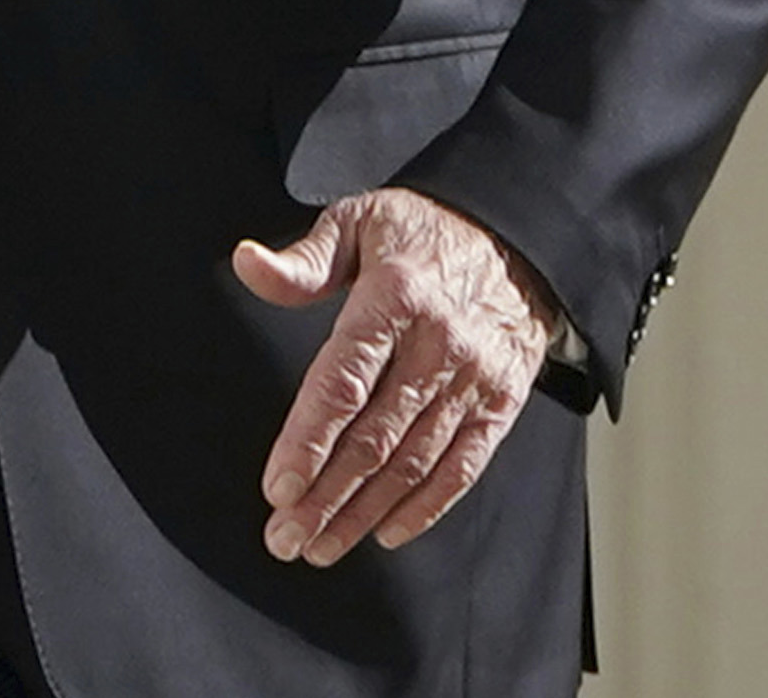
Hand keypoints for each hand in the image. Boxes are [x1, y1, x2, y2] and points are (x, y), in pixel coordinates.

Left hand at [230, 187, 559, 564]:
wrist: (519, 236)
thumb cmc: (425, 233)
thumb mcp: (359, 221)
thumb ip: (304, 259)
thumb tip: (249, 264)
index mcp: (395, 299)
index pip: (344, 382)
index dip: (309, 440)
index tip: (278, 486)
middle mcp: (437, 345)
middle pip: (374, 437)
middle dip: (325, 496)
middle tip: (286, 536)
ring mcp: (473, 379)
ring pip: (413, 461)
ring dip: (364, 511)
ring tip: (322, 545)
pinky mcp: (500, 403)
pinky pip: (463, 466)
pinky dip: (426, 506)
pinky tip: (388, 531)